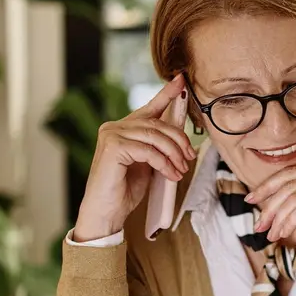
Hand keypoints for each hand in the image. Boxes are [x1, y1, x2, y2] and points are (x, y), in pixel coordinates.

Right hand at [73, 75, 195, 241]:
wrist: (106, 213)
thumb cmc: (124, 190)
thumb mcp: (148, 165)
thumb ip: (158, 148)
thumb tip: (181, 140)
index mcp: (124, 128)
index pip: (149, 107)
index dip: (167, 93)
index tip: (181, 81)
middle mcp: (115, 127)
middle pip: (158, 124)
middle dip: (179, 140)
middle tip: (189, 157)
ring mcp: (111, 135)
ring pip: (155, 136)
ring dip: (173, 154)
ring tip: (180, 170)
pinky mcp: (113, 147)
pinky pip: (148, 150)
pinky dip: (164, 163)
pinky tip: (170, 174)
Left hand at [246, 147, 295, 262]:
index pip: (291, 172)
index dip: (269, 185)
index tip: (254, 199)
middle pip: (287, 183)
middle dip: (267, 203)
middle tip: (256, 223)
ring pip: (292, 197)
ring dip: (276, 217)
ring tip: (269, 234)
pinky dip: (289, 221)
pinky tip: (284, 234)